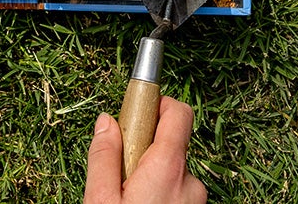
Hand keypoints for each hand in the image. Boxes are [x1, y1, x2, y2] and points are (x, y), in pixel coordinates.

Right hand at [84, 96, 206, 202]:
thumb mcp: (101, 198)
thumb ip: (103, 156)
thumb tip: (106, 122)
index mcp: (168, 169)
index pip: (178, 113)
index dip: (157, 103)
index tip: (136, 112)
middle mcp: (190, 182)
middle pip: (169, 142)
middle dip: (143, 149)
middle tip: (121, 174)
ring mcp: (196, 200)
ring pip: (171, 170)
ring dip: (150, 175)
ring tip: (129, 198)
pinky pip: (177, 190)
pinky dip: (159, 192)